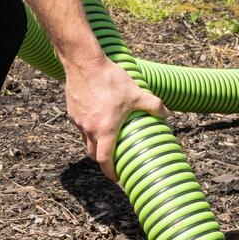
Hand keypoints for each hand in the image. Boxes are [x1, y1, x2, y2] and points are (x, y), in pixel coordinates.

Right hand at [65, 55, 163, 183]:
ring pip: (86, 139)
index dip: (110, 172)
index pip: (104, 160)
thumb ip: (153, 105)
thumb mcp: (136, 92)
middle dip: (103, 160)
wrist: (84, 63)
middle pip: (93, 154)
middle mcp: (89, 129)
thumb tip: (166, 114)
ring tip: (109, 136)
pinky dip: (89, 127)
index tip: (116, 176)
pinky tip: (99, 117)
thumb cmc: (110, 79)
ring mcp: (78, 121)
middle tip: (114, 159)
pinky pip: (81, 126)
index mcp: (104, 129)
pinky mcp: (72, 111)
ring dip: (96, 143)